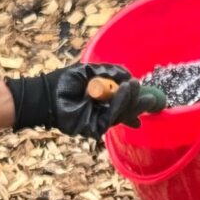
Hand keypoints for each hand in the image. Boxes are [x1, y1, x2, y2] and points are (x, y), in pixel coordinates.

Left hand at [6, 63, 156, 140]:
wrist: (48, 93)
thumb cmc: (65, 81)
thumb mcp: (91, 71)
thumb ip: (109, 72)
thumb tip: (128, 75)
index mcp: (104, 102)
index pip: (125, 104)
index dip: (137, 101)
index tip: (149, 96)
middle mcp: (104, 113)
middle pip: (127, 111)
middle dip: (139, 102)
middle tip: (151, 95)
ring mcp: (99, 122)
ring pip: (122, 113)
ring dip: (130, 99)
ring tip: (134, 86)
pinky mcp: (94, 128)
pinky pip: (112, 116)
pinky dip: (120, 103)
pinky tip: (125, 90)